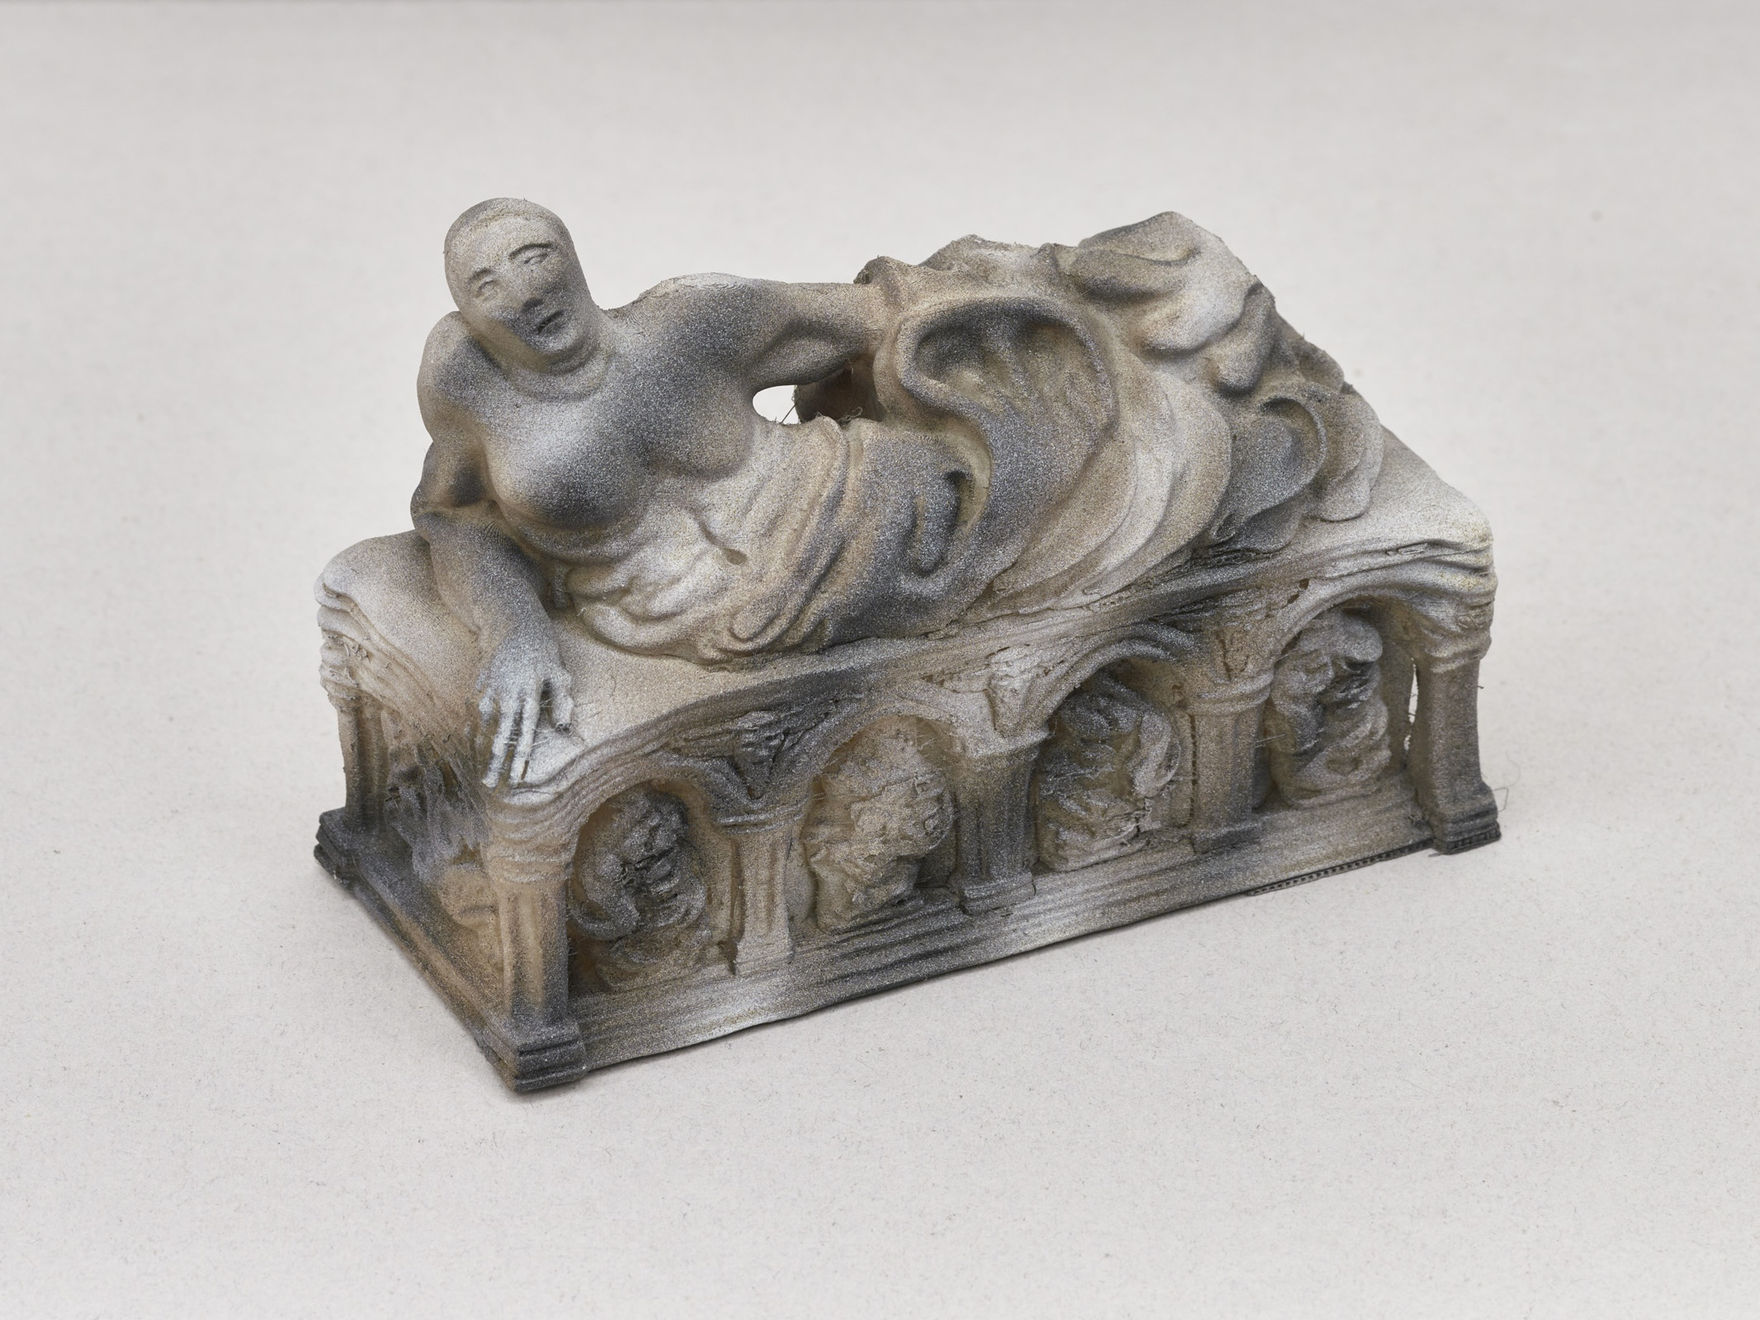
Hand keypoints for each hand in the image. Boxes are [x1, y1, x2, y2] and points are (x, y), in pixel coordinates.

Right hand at [475, 628, 573, 787]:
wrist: (516, 624)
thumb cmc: (544, 652)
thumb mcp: (559, 674)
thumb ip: (561, 702)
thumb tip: (563, 731)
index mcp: (528, 695)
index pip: (524, 733)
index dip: (520, 757)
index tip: (515, 778)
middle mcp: (507, 695)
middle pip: (500, 735)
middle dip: (495, 761)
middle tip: (489, 784)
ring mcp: (491, 689)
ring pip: (484, 726)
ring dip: (481, 749)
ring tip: (480, 771)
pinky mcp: (481, 683)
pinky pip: (475, 711)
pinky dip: (473, 729)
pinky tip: (471, 746)